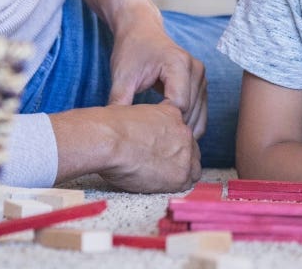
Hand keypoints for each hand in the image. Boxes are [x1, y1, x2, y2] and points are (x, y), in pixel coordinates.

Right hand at [52, 103, 200, 192]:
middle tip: (162, 168)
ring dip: (179, 174)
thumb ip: (145, 124)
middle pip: (191, 150)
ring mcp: (186, 154)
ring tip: (160, 178)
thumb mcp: (133, 114)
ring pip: (193, 168)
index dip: (173, 144)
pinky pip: (185, 184)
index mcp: (173, 114)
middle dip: (180, 159)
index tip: (162, 152)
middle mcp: (184, 132)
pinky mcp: (181, 174)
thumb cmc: (109, 128)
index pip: (181, 132)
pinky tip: (158, 185)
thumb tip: (139, 133)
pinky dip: (174, 187)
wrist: (108, 141)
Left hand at [107, 5, 207, 137]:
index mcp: (178, 64)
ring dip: (182, 131)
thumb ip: (119, 103)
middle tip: (152, 146)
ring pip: (199, 116)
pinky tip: (171, 136)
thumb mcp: (122, 76)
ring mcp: (202, 76)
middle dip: (172, 129)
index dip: (163, 123)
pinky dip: (188, 125)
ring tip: (161, 146)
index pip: (179, 105)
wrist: (142, 30)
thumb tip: (114, 132)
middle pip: (191, 112)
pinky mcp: (201, 84)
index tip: (144, 134)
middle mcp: (196, 69)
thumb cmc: (131, 50)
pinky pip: (201, 112)